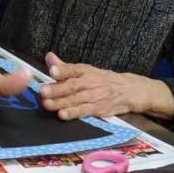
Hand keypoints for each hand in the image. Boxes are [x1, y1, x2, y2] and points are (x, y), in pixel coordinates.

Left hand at [40, 52, 173, 120]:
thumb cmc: (102, 80)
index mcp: (86, 70)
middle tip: (43, 91)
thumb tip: (49, 57)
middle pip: (73, 85)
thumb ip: (65, 67)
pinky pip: (85, 111)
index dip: (63, 70)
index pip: (74, 69)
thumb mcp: (86, 71)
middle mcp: (91, 81)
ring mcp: (96, 96)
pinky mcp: (100, 109)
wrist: (130, 90)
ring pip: (77, 99)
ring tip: (47, 104)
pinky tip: (62, 115)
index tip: (52, 71)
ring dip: (61, 102)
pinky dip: (74, 113)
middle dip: (57, 89)